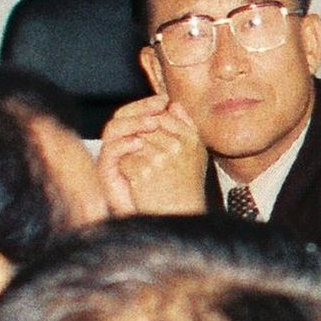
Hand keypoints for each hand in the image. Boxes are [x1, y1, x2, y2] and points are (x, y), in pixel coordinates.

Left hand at [99, 94, 211, 218]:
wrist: (181, 217)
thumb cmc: (186, 186)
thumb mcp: (195, 153)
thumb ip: (185, 125)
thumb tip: (172, 103)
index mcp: (191, 139)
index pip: (162, 115)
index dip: (150, 123)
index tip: (147, 136)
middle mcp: (178, 147)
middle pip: (145, 127)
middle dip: (138, 137)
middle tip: (138, 152)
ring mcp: (161, 159)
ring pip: (133, 141)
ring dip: (131, 153)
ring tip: (139, 167)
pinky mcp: (144, 173)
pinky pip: (125, 159)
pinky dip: (126, 168)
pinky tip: (136, 179)